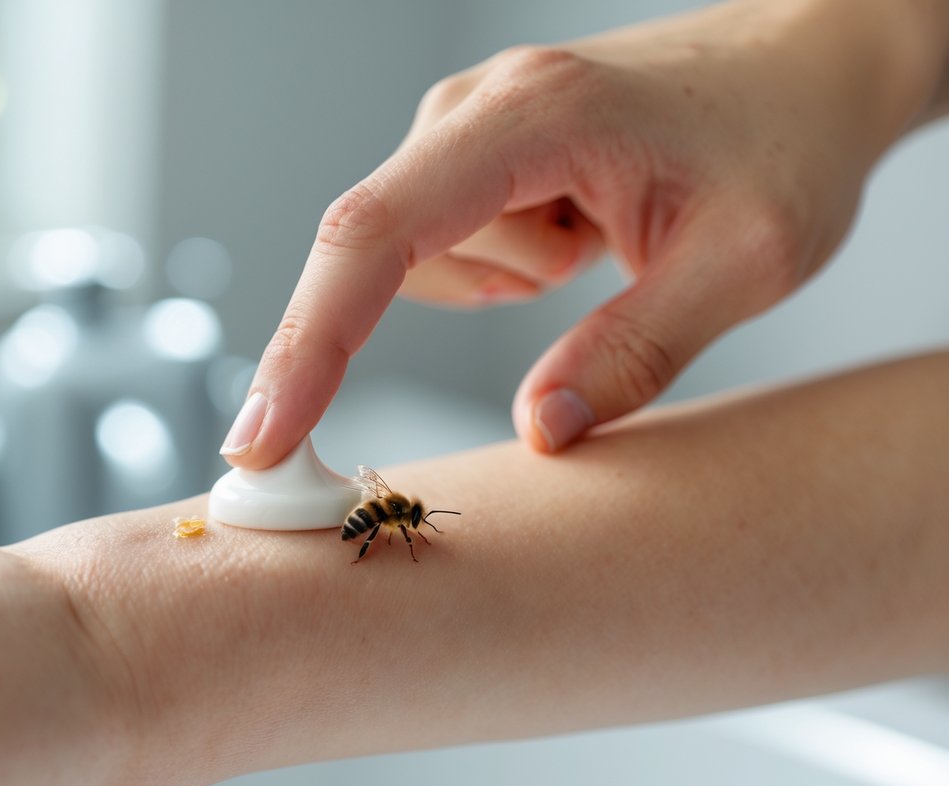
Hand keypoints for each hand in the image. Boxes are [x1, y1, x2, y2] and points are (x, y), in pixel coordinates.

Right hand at [223, 0, 948, 465]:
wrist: (804, 63)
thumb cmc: (784, 142)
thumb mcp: (742, 262)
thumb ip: (637, 350)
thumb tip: (541, 430)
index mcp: (532, 119)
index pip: (378, 235)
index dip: (309, 343)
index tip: (264, 437)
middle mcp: (473, 110)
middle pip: (369, 252)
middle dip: (390, 329)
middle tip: (494, 351)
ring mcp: (466, 127)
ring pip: (420, 262)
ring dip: (503, 286)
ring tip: (600, 247)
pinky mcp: (474, 154)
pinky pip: (445, 250)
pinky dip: (500, 271)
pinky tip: (578, 239)